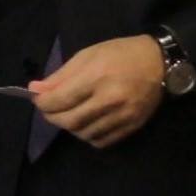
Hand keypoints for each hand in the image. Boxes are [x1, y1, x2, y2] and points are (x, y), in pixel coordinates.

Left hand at [29, 35, 164, 148]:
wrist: (159, 63)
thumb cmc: (120, 54)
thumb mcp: (87, 55)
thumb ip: (61, 76)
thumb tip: (36, 90)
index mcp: (97, 76)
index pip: (60, 99)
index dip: (43, 103)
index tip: (38, 99)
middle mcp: (109, 99)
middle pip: (70, 121)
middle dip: (52, 117)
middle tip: (49, 110)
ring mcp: (122, 116)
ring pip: (84, 134)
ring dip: (69, 127)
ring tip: (68, 115)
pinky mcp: (131, 127)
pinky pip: (101, 141)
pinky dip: (87, 136)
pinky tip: (86, 124)